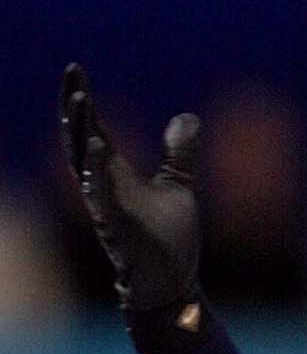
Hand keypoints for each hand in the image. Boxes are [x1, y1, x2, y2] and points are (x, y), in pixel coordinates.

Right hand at [59, 63, 201, 320]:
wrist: (175, 285)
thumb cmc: (170, 241)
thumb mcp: (178, 187)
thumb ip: (179, 153)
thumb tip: (188, 118)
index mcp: (114, 173)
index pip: (89, 128)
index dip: (80, 99)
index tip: (75, 69)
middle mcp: (103, 186)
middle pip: (77, 138)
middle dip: (72, 107)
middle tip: (72, 75)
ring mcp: (105, 207)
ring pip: (82, 163)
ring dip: (79, 131)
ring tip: (80, 100)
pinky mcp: (115, 228)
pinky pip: (98, 195)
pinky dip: (96, 171)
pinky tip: (98, 146)